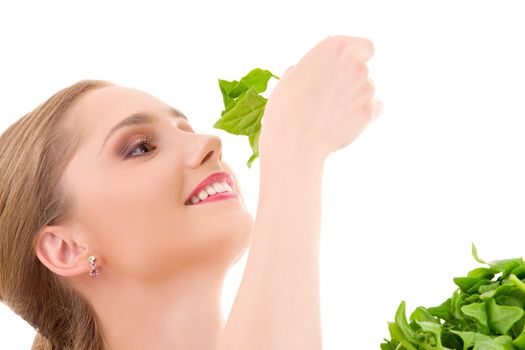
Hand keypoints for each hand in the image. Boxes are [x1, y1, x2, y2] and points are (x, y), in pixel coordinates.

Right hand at [258, 35, 382, 161]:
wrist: (294, 140)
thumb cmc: (287, 107)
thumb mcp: (293, 76)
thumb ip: (314, 67)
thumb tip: (318, 70)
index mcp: (336, 48)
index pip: (364, 46)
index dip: (357, 55)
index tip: (347, 65)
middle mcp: (356, 65)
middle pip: (362, 70)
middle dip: (349, 80)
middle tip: (327, 96)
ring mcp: (365, 89)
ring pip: (366, 90)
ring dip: (354, 98)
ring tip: (329, 113)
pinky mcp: (369, 112)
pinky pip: (374, 109)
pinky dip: (362, 114)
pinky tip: (343, 121)